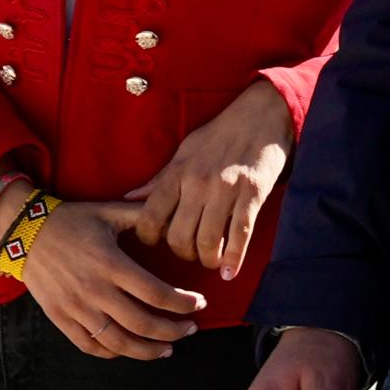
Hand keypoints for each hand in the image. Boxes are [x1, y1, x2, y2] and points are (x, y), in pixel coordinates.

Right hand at [19, 201, 206, 360]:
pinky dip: (113, 353)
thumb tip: (174, 215)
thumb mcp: (107, 211)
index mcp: (110, 263)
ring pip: (119, 342)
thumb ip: (142, 215)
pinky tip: (129, 349)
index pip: (156, 293)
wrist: (22, 231)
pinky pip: (90, 345)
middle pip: (143, 324)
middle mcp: (94, 289)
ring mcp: (75, 307)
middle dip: (173, 332)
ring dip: (148, 351)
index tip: (198, 304)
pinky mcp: (60, 317)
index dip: (183, 303)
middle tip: (190, 329)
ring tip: (167, 349)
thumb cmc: (69, 220)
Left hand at [126, 78, 296, 282]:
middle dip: (181, 253)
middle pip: (178, 236)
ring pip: (207, 241)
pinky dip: (234, 259)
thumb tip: (128, 199)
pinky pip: (240, 235)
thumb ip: (158, 179)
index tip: (155, 242)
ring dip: (206, 259)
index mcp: (177, 173)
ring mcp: (226, 190)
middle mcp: (198, 183)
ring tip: (209, 260)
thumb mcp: (183, 152)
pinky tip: (229, 273)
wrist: (260, 116)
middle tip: (188, 253)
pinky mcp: (253, 195)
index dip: (148, 237)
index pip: (150, 216)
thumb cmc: (218, 135)